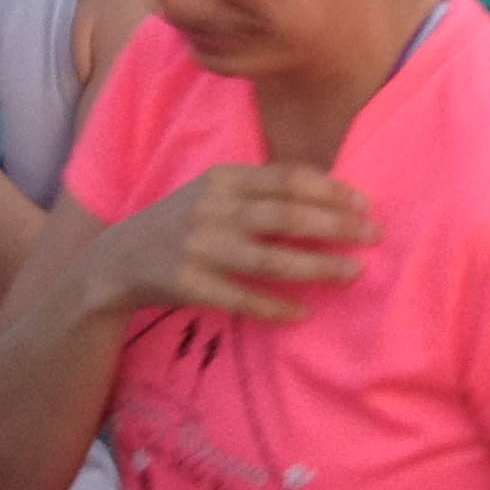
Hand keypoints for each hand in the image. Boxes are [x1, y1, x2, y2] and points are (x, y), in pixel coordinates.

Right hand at [82, 164, 378, 325]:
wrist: (117, 260)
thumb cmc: (181, 223)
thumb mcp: (213, 193)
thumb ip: (257, 190)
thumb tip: (324, 194)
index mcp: (222, 178)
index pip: (286, 178)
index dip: (328, 189)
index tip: (364, 203)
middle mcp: (213, 209)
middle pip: (285, 214)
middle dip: (334, 225)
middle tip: (373, 235)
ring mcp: (200, 247)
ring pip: (269, 258)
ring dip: (316, 265)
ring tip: (352, 273)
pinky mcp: (189, 285)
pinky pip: (241, 299)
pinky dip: (275, 306)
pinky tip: (303, 312)